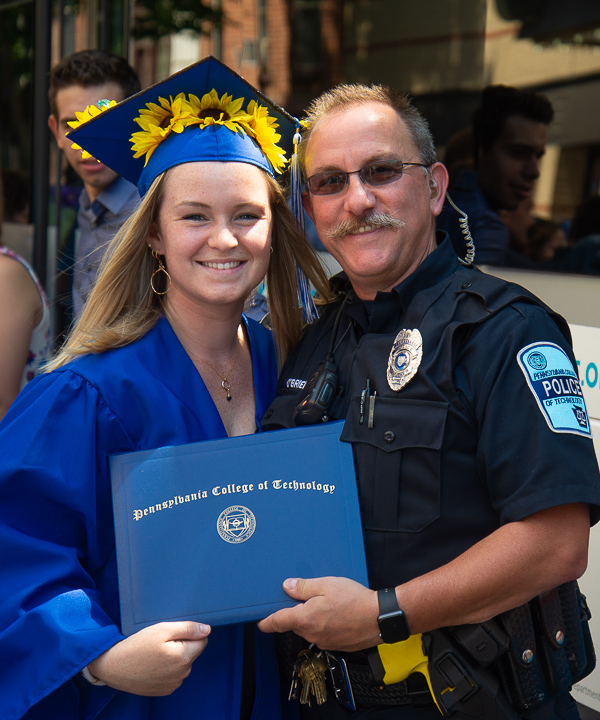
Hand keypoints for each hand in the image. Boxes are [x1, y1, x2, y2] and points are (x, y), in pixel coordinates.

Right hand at [87, 621, 210, 695]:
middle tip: (162, 643)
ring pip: (184, 665)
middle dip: (182, 646)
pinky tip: (154, 665)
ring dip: (175, 658)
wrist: (114, 666)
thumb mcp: (163, 629)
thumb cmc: (138, 645)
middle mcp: (182, 674)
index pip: (202, 641)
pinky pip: (175, 675)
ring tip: (155, 654)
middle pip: (192, 653)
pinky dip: (168, 669)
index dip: (189, 634)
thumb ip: (188, 629)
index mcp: (183, 657)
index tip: (174, 634)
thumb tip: (207, 630)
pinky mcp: (165, 690)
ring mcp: (173, 684)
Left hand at [257, 576, 379, 651]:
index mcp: (305, 619)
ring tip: (328, 603)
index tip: (261, 623)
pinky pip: (322, 634)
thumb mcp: (326, 585)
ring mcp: (324, 642)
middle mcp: (312, 634)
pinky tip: (337, 614)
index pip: (278, 622)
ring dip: (312, 618)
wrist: (379, 618)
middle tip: (307, 598)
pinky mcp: (336, 645)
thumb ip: (304, 587)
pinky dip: (324, 624)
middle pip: (295, 624)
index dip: (267, 622)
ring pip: (309, 629)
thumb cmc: (354, 599)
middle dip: (297, 613)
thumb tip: (287, 587)